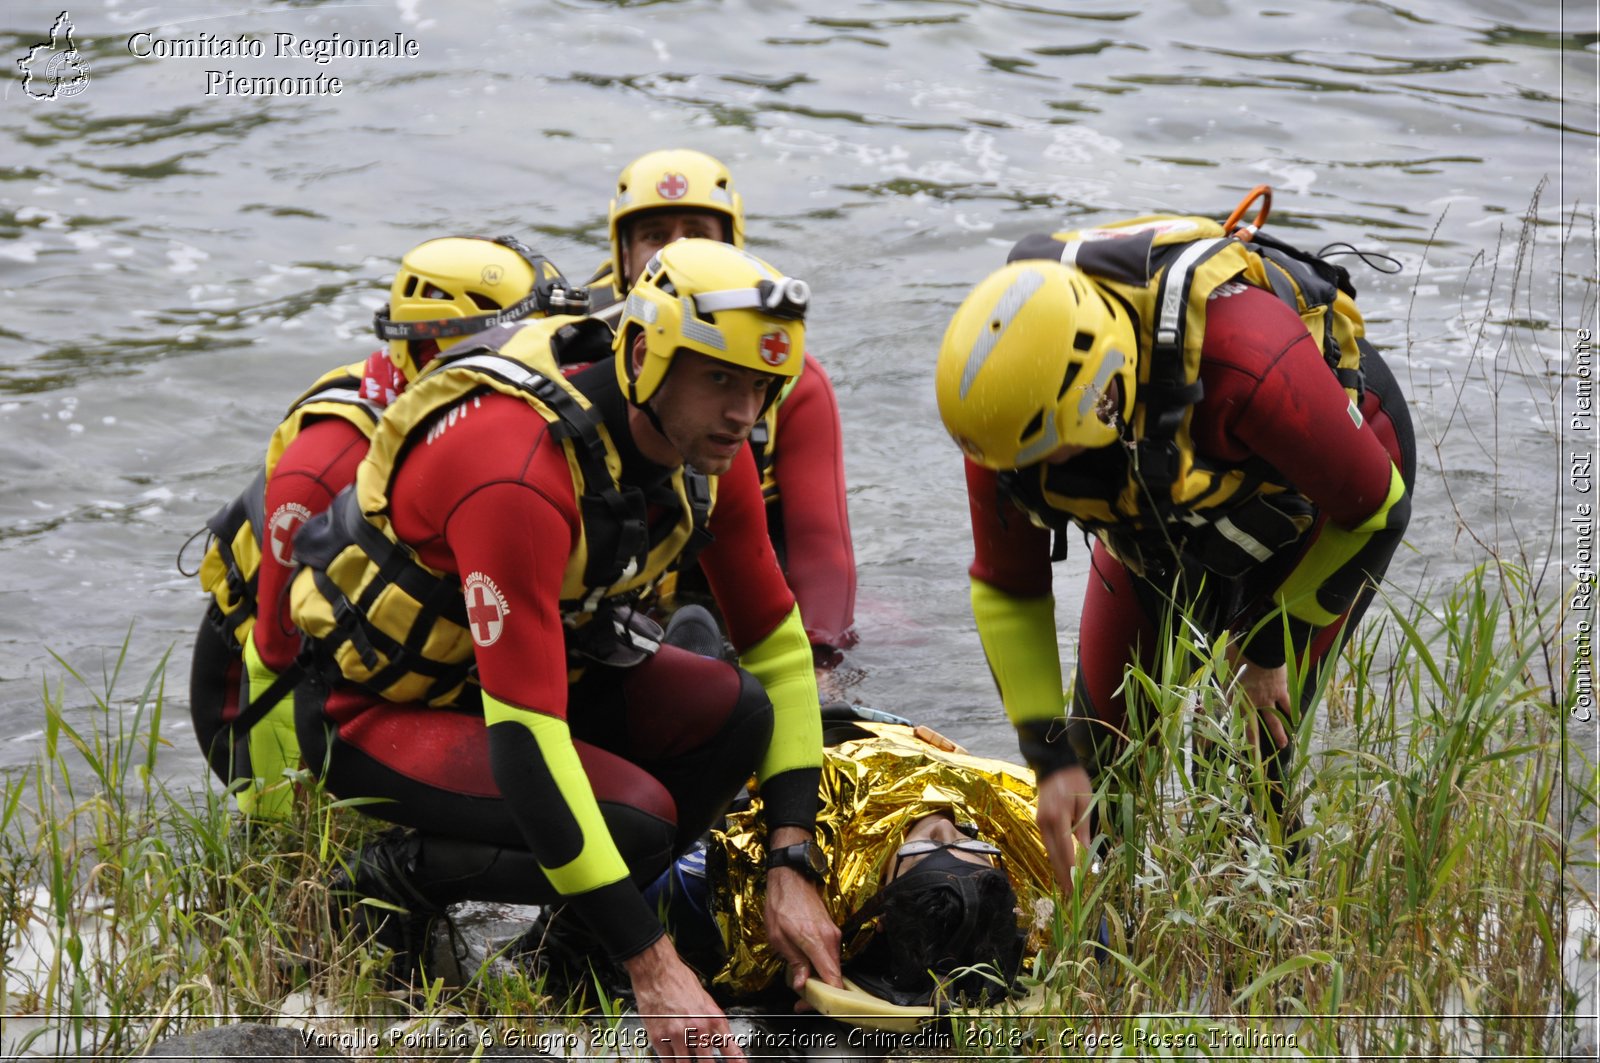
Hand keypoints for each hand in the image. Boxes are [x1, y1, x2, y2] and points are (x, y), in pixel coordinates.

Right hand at [623, 935, 744, 1060]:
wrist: (657, 971)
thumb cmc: (680, 981)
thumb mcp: (706, 1001)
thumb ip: (712, 1023)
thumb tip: (718, 1043)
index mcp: (714, 1018)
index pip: (730, 1051)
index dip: (735, 1062)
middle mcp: (699, 1029)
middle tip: (704, 1061)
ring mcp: (678, 1035)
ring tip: (688, 1056)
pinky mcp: (659, 1039)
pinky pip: (668, 1062)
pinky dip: (672, 1062)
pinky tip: (674, 1059)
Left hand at [763, 829, 842, 996]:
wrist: (791, 877)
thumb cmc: (780, 904)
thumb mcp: (778, 937)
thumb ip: (794, 962)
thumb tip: (803, 984)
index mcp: (817, 942)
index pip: (833, 979)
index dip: (824, 999)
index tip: (807, 1005)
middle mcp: (831, 940)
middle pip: (835, 976)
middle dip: (820, 992)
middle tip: (800, 998)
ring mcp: (834, 935)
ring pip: (833, 967)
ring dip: (820, 979)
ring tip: (800, 983)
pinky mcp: (832, 931)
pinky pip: (830, 956)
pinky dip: (821, 966)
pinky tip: (806, 967)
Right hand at [1036, 764, 1093, 896]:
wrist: (1052, 764)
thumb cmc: (1074, 780)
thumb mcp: (1085, 801)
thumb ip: (1084, 826)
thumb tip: (1086, 850)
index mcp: (1058, 816)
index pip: (1066, 848)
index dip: (1071, 868)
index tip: (1077, 885)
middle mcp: (1046, 823)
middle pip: (1054, 854)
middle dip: (1063, 875)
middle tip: (1071, 895)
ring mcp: (1040, 823)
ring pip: (1049, 851)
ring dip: (1058, 868)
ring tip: (1067, 886)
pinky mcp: (1040, 822)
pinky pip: (1048, 843)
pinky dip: (1055, 857)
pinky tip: (1061, 867)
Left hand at [1226, 646, 1290, 749]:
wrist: (1259, 650)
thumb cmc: (1237, 654)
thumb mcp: (1222, 665)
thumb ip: (1221, 672)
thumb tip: (1216, 669)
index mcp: (1233, 698)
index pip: (1232, 719)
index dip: (1232, 732)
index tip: (1235, 746)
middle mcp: (1249, 703)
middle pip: (1252, 728)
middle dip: (1254, 745)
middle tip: (1257, 759)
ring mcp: (1266, 699)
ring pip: (1274, 721)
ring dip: (1279, 733)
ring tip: (1284, 745)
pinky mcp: (1280, 692)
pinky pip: (1288, 706)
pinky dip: (1293, 713)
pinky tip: (1297, 721)